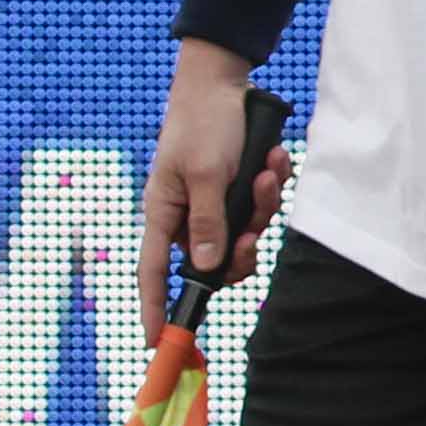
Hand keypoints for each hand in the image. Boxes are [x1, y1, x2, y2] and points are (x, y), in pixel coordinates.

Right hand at [139, 47, 292, 320]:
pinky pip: (261, 208)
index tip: (157, 343)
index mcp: (163, 213)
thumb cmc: (204, 123)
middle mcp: (186, 215)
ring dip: (263, 206)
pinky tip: (273, 158)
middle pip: (216, 261)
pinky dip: (272, 186)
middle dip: (244, 245)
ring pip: (246, 233)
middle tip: (254, 231)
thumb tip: (204, 267)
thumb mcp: (205, 174)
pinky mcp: (237, 191)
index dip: (154, 307)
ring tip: (267, 170)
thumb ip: (207, 222)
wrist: (225, 82)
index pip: (152, 271)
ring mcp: (213, 204)